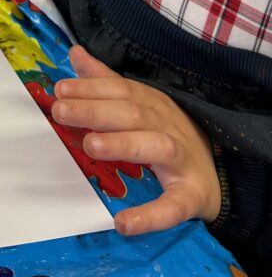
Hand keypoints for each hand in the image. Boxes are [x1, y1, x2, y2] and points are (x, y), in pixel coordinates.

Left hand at [52, 46, 220, 235]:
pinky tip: (124, 223)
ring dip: (122, 144)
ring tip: (91, 146)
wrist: (216, 176)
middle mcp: (167, 126)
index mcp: (153, 104)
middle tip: (61, 112)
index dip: (91, 88)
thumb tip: (75, 53)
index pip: (121, 89)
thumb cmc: (167, 134)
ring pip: (155, 147)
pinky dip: (150, 215)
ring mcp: (182, 160)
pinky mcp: (191, 196)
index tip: (60, 90)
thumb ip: (105, 80)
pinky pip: (172, 206)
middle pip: (132, 113)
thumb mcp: (140, 103)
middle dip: (95, 111)